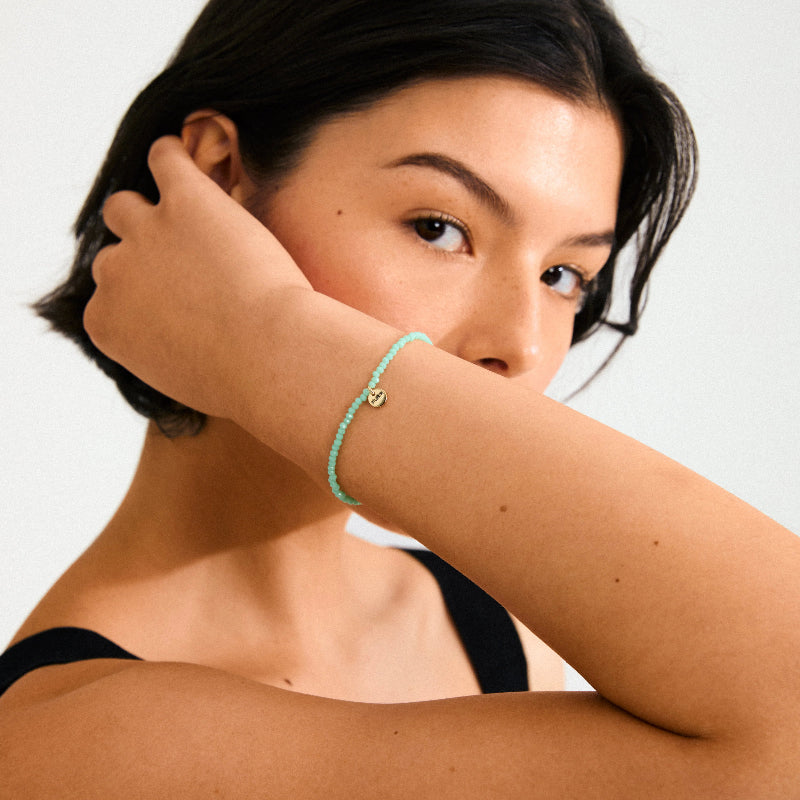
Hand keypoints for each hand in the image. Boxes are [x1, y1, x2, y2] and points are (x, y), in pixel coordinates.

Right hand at [85, 136, 311, 419]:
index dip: (143, 299)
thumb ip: (166, 348)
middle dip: (145, 261)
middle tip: (188, 268)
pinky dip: (174, 157)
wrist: (271, 354)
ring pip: (127, 207)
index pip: (109, 299)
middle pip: (114, 255)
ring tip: (187, 215)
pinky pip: (165, 157)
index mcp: (106, 323)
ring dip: (152, 212)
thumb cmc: (244, 379)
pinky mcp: (185, 197)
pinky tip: (194, 166)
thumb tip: (183, 334)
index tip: (173, 304)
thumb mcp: (186, 376)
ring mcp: (145, 231)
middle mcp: (113, 275)